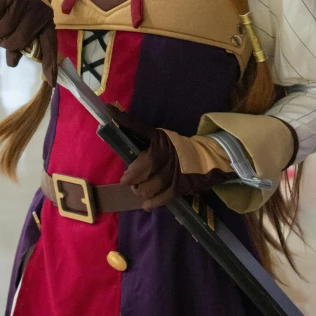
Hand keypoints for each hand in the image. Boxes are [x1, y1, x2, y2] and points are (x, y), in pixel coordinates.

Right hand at [0, 0, 57, 85]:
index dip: (50, 63)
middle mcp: (37, 8)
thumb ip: (17, 42)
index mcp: (45, 17)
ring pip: (4, 31)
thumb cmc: (8, 2)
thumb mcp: (16, 22)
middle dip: (5, 43)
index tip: (51, 82)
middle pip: (19, 41)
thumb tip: (13, 62)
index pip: (49, 44)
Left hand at [112, 107, 230, 210]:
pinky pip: (164, 197)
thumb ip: (144, 139)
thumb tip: (119, 130)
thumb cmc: (178, 149)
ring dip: (140, 190)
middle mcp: (167, 152)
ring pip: (150, 185)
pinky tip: (146, 204)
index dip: (124, 120)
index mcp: (161, 137)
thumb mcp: (162, 138)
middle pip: (144, 166)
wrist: (206, 158)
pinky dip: (153, 202)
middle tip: (126, 180)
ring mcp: (174, 170)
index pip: (140, 127)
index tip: (109, 112)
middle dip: (131, 176)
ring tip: (138, 190)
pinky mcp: (181, 185)